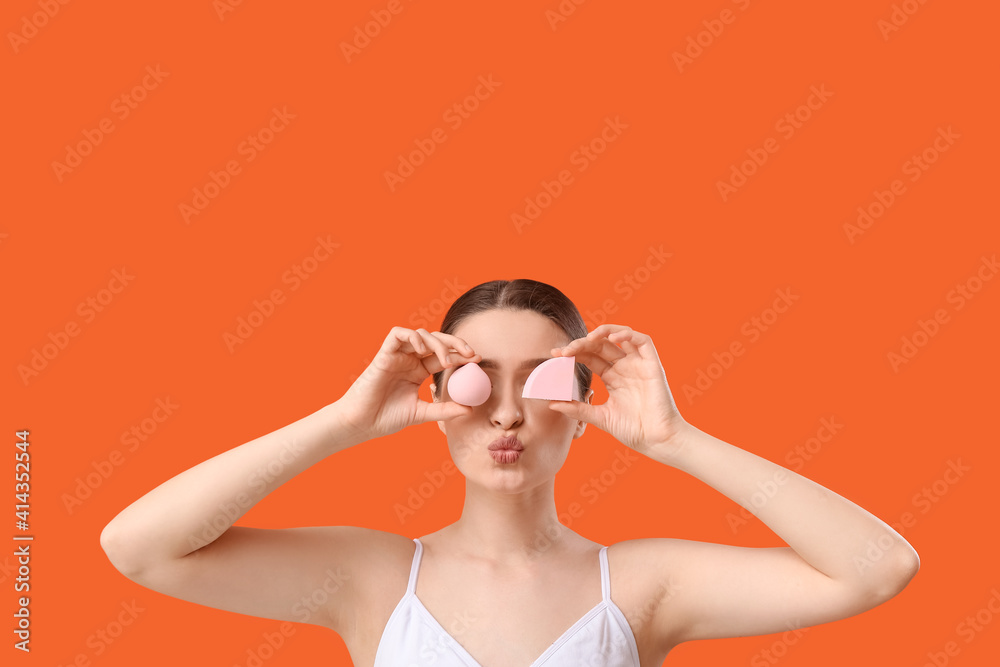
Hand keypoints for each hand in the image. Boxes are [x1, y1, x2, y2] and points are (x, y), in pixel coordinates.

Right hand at [335, 327, 479, 442]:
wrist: (361, 424)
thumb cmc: (386, 418)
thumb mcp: (421, 414)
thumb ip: (444, 410)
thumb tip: (470, 409)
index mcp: (418, 372)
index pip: (443, 357)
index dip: (461, 356)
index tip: (478, 360)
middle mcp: (409, 360)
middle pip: (436, 341)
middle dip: (455, 343)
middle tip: (470, 354)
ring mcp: (397, 355)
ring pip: (421, 335)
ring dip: (437, 343)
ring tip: (445, 361)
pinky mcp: (384, 354)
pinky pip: (398, 334)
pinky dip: (412, 336)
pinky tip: (422, 349)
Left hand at [546, 324, 688, 456]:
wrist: (657, 441)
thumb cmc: (633, 431)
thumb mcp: (600, 417)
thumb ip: (578, 409)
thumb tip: (552, 404)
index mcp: (613, 377)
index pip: (590, 357)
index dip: (574, 353)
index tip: (555, 355)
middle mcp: (625, 367)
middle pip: (601, 345)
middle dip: (582, 343)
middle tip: (565, 350)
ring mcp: (639, 364)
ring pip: (620, 336)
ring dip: (602, 332)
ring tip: (586, 339)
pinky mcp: (653, 365)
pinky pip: (643, 341)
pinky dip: (627, 334)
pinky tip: (612, 338)